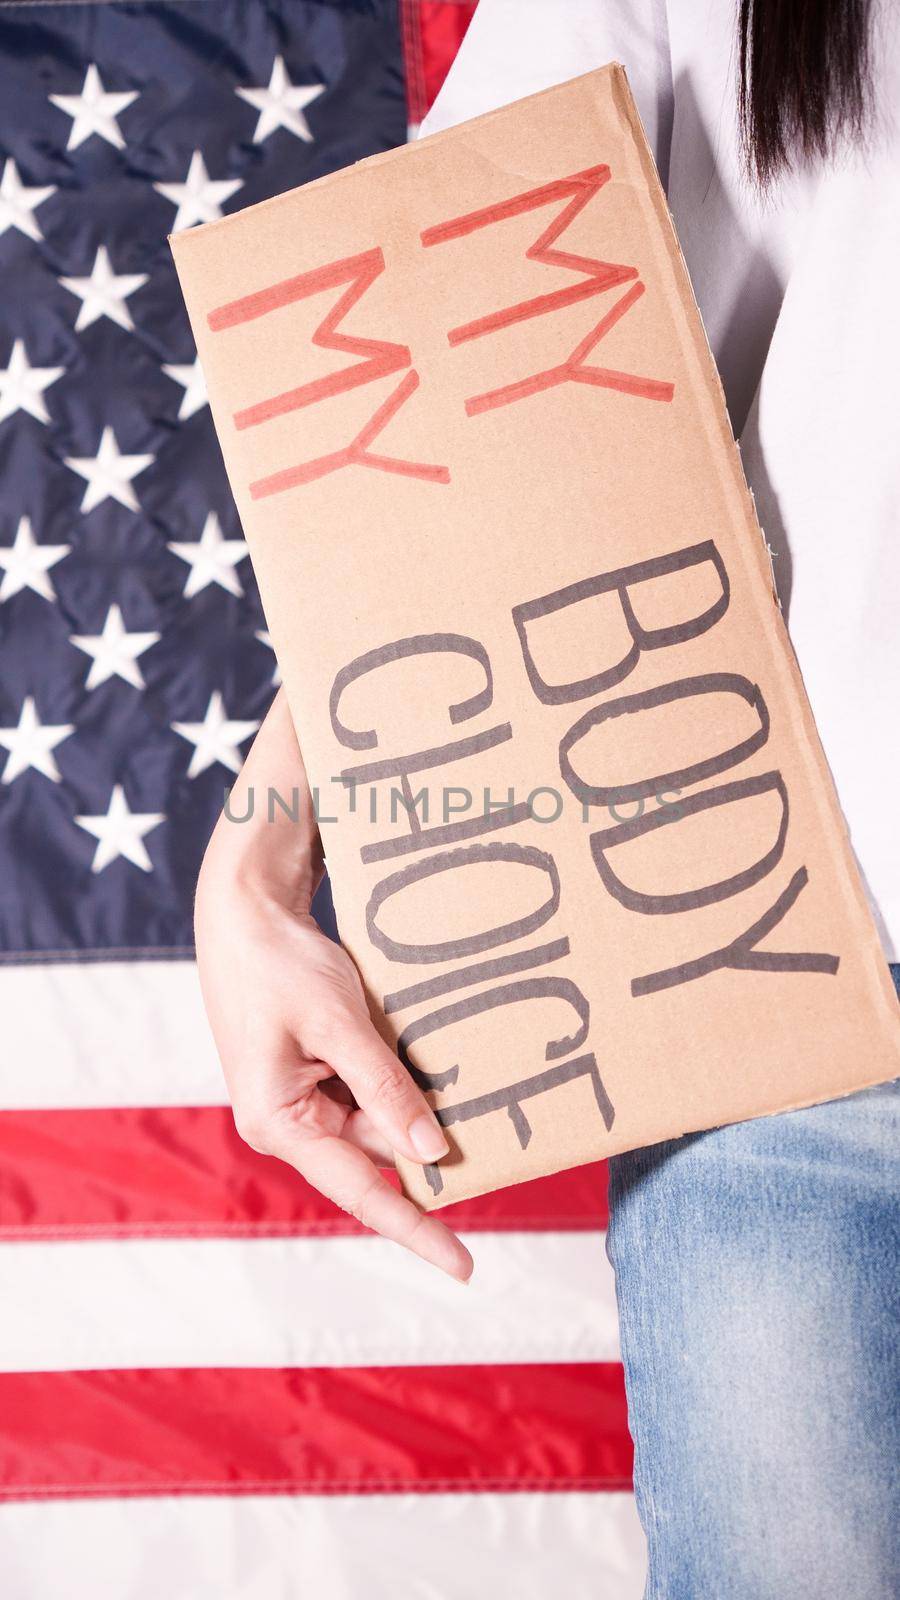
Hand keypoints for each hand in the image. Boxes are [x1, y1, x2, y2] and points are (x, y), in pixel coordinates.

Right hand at [193, 692, 472, 1283]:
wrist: (243, 910)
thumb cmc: (279, 965)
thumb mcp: (338, 1025)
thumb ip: (385, 1089)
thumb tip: (430, 1151)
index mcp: (279, 1123)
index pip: (361, 1191)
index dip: (417, 1228)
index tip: (464, 1265)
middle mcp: (286, 1121)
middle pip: (374, 1152)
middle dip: (426, 1142)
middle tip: (493, 1134)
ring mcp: (297, 1096)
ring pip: (374, 1118)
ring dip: (414, 1102)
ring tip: (455, 1075)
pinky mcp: (310, 1070)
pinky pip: (364, 1090)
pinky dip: (398, 1079)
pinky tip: (426, 1056)